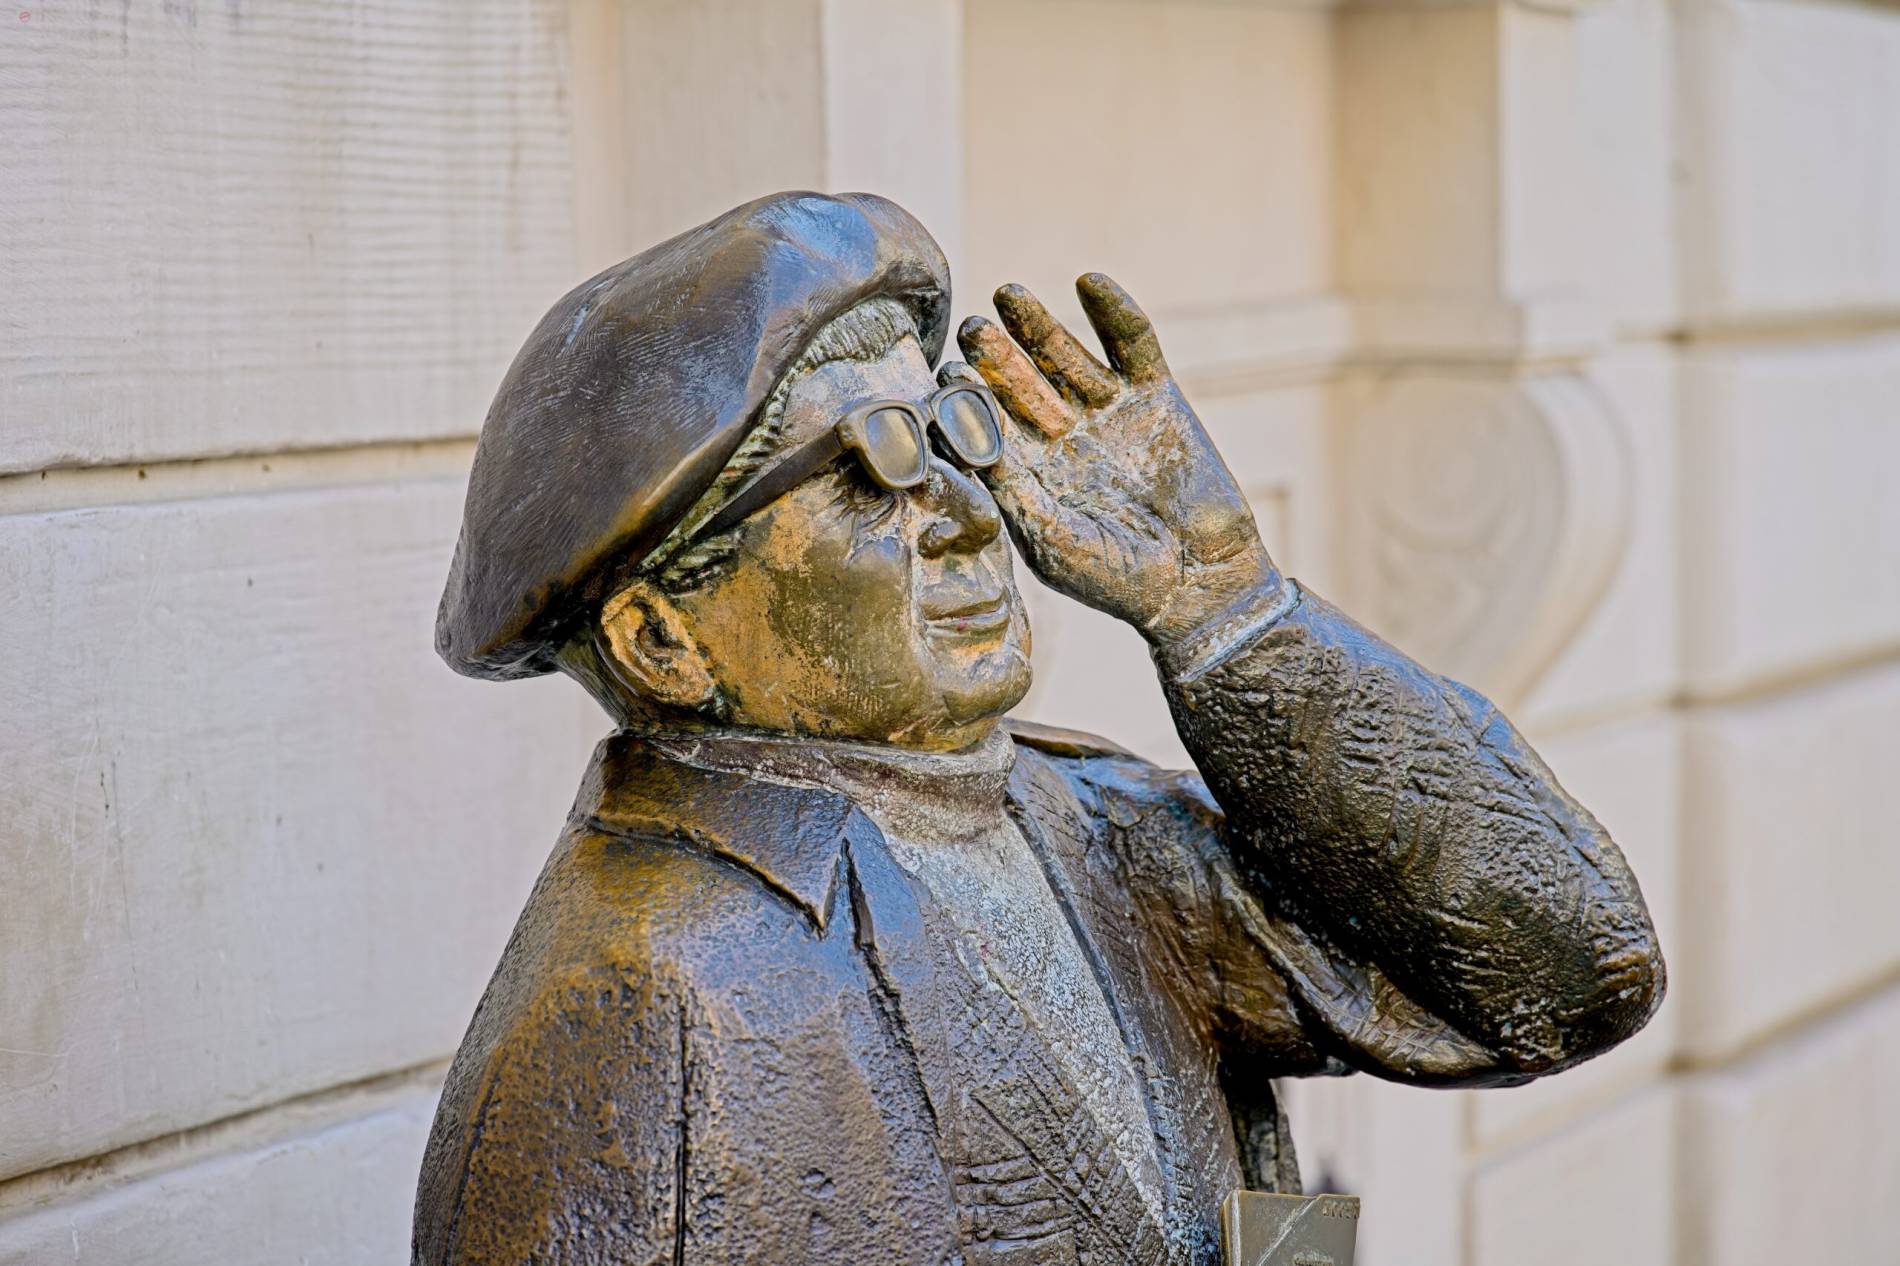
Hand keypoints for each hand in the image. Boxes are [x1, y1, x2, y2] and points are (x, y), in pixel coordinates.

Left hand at [950, 273, 1280, 647]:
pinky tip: (1090, 284)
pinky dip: (1114, 314)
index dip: (966, 401)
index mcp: (1026, 472)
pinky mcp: (1154, 396)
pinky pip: (1131, 347)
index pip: (985, 424)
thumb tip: (972, 457)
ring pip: (1065, 357)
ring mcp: (1105, 412)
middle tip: (971, 328)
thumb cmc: (1120, 579)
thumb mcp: (1058, 547)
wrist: (1200, 580)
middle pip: (1018, 384)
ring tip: (1010, 295)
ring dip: (1038, 325)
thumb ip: (1019, 502)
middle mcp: (1059, 436)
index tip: (946, 379)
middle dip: (996, 357)